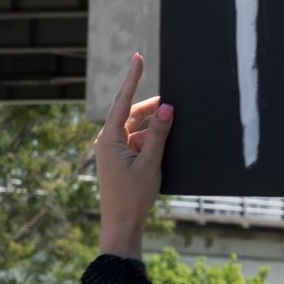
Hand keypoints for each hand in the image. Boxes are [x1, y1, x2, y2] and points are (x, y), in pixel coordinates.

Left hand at [95, 52, 171, 258]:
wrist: (122, 225)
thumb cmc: (133, 196)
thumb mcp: (150, 162)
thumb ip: (159, 133)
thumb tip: (167, 107)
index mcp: (109, 138)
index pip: (122, 101)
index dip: (133, 78)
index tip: (138, 58)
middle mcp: (108, 141)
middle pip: (132, 113)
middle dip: (152, 108)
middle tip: (173, 101)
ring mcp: (114, 151)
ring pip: (137, 128)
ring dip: (154, 129)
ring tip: (174, 127)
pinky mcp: (121, 160)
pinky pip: (138, 142)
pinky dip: (152, 141)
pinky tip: (168, 145)